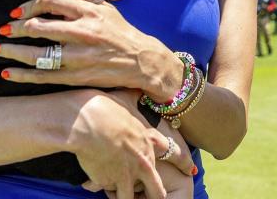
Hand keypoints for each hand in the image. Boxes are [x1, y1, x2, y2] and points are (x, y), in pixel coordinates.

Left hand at [0, 0, 183, 99]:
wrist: (141, 61)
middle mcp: (83, 33)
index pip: (51, 0)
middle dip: (17, 28)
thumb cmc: (120, 31)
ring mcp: (79, 57)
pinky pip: (43, 76)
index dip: (29, 4)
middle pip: (40, 26)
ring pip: (38, 54)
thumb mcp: (105, 6)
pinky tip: (6, 73)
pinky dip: (22, 75)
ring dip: (13, 51)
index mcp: (89, 12)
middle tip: (3, 30)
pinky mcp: (76, 77)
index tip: (17, 12)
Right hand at [79, 90, 195, 196]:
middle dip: (156, 197)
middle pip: (157, 191)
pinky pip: (104, 189)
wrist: (87, 121)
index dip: (183, 163)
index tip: (190, 171)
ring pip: (129, 198)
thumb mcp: (126, 99)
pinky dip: (98, 186)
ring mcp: (126, 174)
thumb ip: (135, 99)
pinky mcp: (109, 181)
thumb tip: (140, 88)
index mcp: (149, 141)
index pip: (174, 154)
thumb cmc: (105, 107)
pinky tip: (91, 181)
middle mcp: (143, 161)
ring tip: (117, 194)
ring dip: (123, 195)